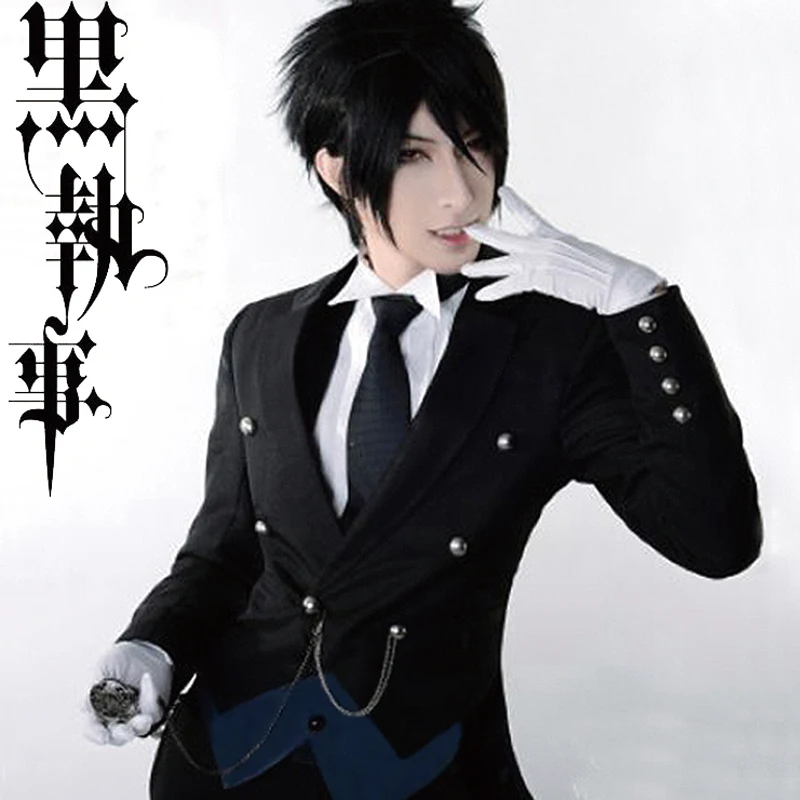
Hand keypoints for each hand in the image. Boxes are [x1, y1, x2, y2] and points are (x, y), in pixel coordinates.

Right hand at [82, 641, 172, 745]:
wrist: (145, 649)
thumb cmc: (120, 660)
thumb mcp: (103, 667)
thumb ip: (95, 686)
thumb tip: (87, 701)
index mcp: (97, 709)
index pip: (92, 728)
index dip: (95, 734)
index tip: (103, 736)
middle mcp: (115, 717)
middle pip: (115, 736)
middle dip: (121, 735)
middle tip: (125, 730)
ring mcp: (134, 715)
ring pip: (136, 730)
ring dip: (139, 726)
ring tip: (143, 718)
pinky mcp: (152, 710)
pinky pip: (155, 714)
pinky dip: (152, 703)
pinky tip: (147, 681)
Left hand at [462, 186, 665, 313]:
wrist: (615, 280)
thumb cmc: (605, 271)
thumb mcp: (581, 254)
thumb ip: (563, 254)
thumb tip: (559, 260)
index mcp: (555, 236)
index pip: (529, 216)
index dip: (515, 203)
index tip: (504, 192)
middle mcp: (544, 244)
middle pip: (506, 238)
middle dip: (485, 234)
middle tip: (468, 228)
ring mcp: (540, 261)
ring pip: (503, 263)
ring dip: (482, 269)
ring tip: (466, 269)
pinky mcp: (540, 277)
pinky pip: (511, 285)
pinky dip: (495, 291)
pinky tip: (482, 295)